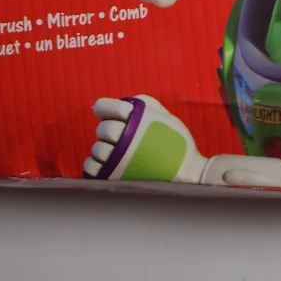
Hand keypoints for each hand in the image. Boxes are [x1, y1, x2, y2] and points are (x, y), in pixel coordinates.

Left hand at [83, 96, 206, 182]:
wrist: (188, 175)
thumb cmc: (176, 143)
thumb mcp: (164, 114)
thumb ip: (143, 103)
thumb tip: (122, 103)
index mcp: (135, 117)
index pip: (103, 107)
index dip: (107, 110)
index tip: (118, 118)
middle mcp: (124, 136)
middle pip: (102, 129)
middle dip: (110, 132)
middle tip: (123, 139)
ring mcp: (118, 159)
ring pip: (97, 149)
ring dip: (105, 150)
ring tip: (120, 155)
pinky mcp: (114, 177)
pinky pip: (92, 167)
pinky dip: (95, 165)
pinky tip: (106, 165)